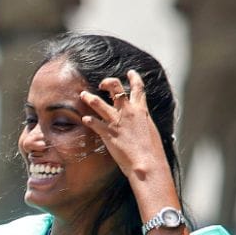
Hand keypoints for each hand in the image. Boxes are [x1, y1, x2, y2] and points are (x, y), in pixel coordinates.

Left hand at [79, 70, 170, 184]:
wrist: (147, 163)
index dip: (134, 78)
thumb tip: (141, 124)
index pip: (139, 89)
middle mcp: (129, 112)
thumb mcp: (150, 131)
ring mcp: (117, 121)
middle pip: (117, 89)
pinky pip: (94, 123)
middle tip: (101, 84)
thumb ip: (143, 123)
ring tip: (83, 94)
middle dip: (108, 82)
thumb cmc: (152, 151)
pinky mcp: (108, 133)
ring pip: (99, 103)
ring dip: (89, 98)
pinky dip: (88, 120)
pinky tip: (84, 118)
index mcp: (142, 111)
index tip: (130, 72)